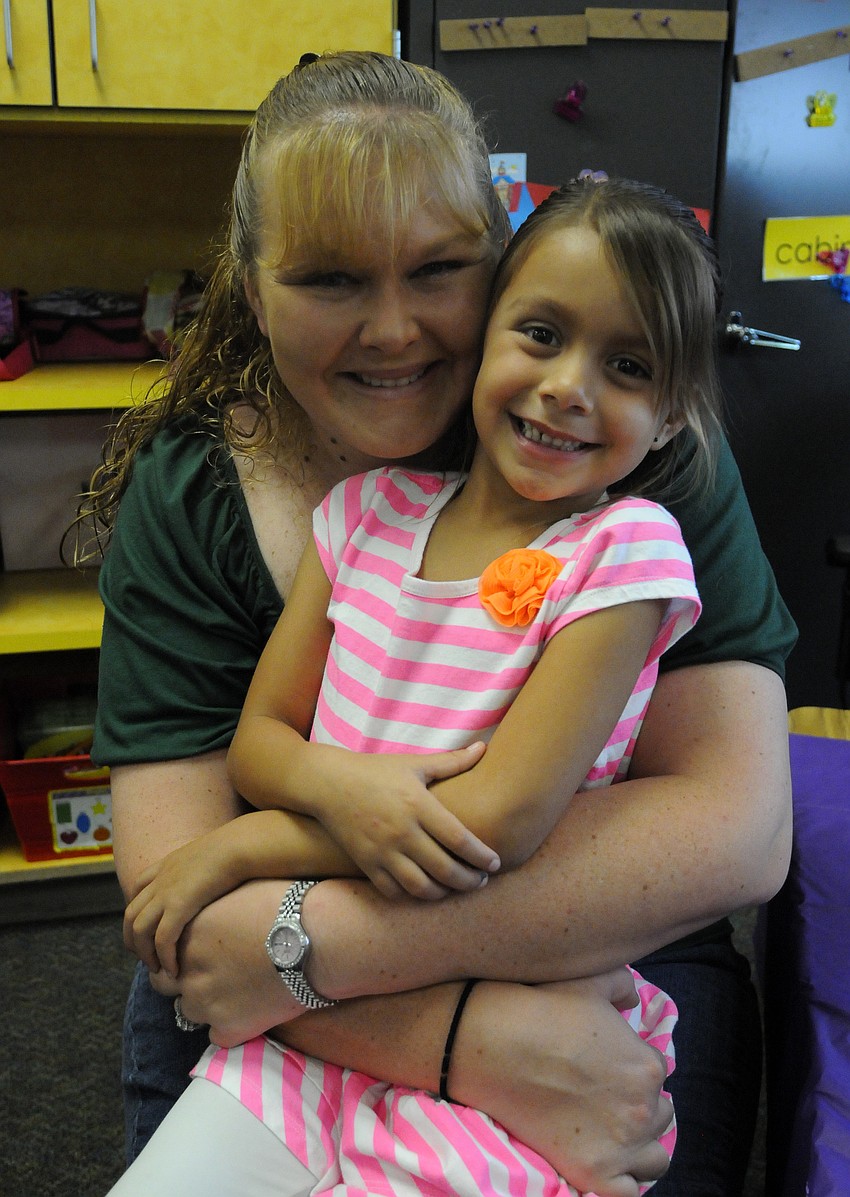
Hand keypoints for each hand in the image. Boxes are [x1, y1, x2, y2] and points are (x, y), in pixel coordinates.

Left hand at [124, 827, 243, 976]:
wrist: (240, 845)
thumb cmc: (237, 848)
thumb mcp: (211, 853)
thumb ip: (204, 866)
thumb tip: (217, 876)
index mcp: (167, 864)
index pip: (137, 887)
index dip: (137, 910)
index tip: (147, 928)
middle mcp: (160, 879)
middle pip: (131, 913)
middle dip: (133, 939)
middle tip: (145, 957)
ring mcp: (166, 892)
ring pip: (139, 929)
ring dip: (145, 953)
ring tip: (158, 968)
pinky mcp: (178, 905)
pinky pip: (162, 939)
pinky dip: (165, 957)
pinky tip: (173, 969)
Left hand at [147, 879, 305, 1046]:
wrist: (319, 939)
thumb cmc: (287, 908)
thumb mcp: (239, 898)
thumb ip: (213, 914)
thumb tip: (212, 920)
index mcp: (189, 933)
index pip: (166, 952)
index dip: (183, 955)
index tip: (202, 954)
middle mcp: (189, 969)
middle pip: (165, 984)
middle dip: (185, 981)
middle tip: (215, 975)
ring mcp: (206, 1002)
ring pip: (189, 1011)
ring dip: (207, 1004)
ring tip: (238, 992)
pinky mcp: (228, 1028)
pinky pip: (217, 1036)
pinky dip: (230, 1027)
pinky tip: (252, 1010)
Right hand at [316, 743, 499, 899]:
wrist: (328, 783)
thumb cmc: (375, 771)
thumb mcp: (414, 763)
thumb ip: (452, 762)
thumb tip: (484, 748)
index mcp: (418, 805)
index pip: (459, 838)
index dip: (481, 855)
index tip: (495, 862)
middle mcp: (401, 832)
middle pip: (445, 868)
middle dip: (469, 880)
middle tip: (482, 880)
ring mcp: (382, 851)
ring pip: (421, 887)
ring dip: (444, 893)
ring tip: (456, 887)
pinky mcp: (366, 864)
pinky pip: (394, 891)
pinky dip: (413, 896)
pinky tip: (426, 889)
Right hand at [450, 973, 672, 1196]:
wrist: (494, 1044)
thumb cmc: (543, 1008)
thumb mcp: (591, 981)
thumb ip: (623, 986)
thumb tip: (632, 1001)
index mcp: (648, 1065)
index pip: (657, 1074)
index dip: (632, 1068)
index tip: (608, 1068)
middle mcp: (643, 1109)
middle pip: (660, 1114)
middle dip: (638, 1104)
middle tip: (604, 1096)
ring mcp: (621, 1147)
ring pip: (654, 1159)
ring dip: (639, 1145)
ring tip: (610, 1131)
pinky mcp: (593, 1175)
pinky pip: (628, 1193)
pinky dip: (621, 1180)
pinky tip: (602, 1160)